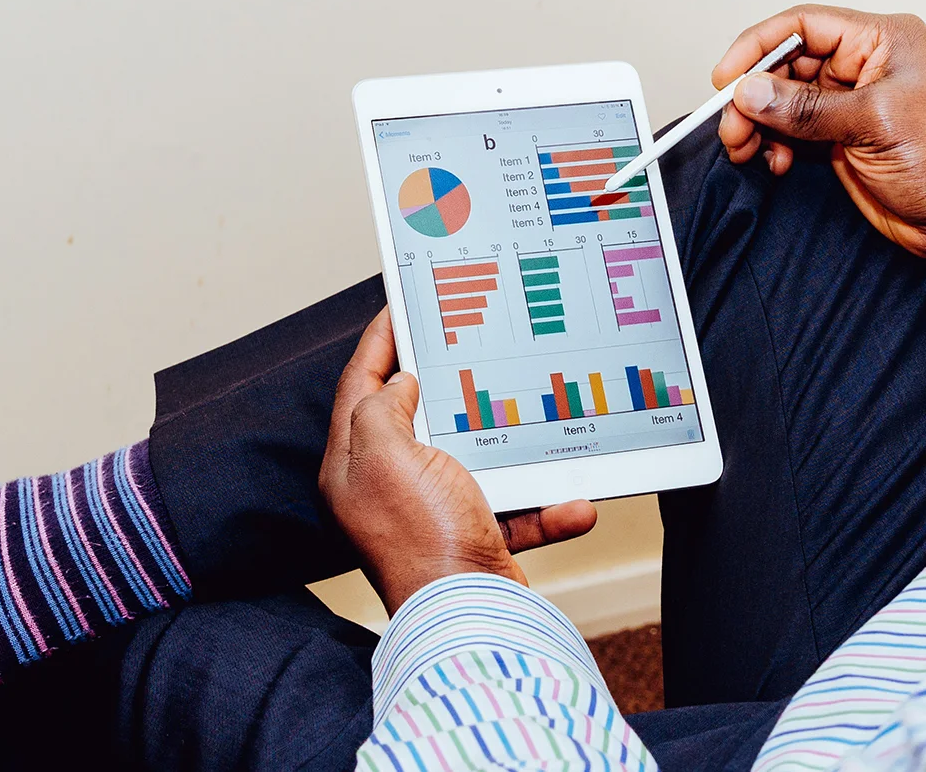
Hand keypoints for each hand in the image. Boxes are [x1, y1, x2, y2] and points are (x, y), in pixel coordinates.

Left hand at [319, 310, 597, 612]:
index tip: (399, 306)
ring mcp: (431, 513)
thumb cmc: (421, 538)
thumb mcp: (386, 455)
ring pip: (473, 459)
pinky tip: (573, 501)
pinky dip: (545, 506)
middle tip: (467, 340)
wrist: (468, 618)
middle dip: (445, 382)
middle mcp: (386, 488)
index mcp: (352, 465)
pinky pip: (514, 508)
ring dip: (511, 446)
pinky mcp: (473, 538)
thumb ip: (382, 408)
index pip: (359, 386)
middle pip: (413, 417)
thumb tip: (400, 385)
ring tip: (533, 412)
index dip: (379, 342)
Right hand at [714, 4, 925, 262]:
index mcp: (883, 40)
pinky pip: (796, 133)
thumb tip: (751, 92)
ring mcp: (854, 105)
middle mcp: (866, 66)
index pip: (805, 25)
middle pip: (789, 64)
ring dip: (760, 123)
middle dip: (755, 94)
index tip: (726, 78)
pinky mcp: (846, 140)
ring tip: (746, 148)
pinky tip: (775, 163)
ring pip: (787, 102)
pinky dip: (777, 145)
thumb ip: (807, 108)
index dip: (760, 47)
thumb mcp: (874, 123)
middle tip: (732, 126)